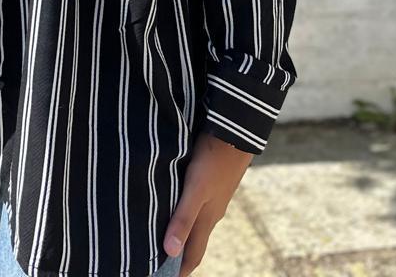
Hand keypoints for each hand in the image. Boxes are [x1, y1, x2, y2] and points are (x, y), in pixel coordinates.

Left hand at [162, 129, 253, 270]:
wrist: (235, 132)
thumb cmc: (213, 160)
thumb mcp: (195, 189)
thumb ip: (183, 218)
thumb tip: (170, 251)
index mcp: (207, 220)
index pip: (193, 255)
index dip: (180, 270)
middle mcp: (211, 213)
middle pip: (194, 242)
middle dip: (180, 255)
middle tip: (160, 260)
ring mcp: (214, 198)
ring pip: (196, 223)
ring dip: (183, 234)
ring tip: (164, 235)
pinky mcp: (213, 183)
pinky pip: (198, 206)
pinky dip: (186, 213)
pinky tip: (177, 204)